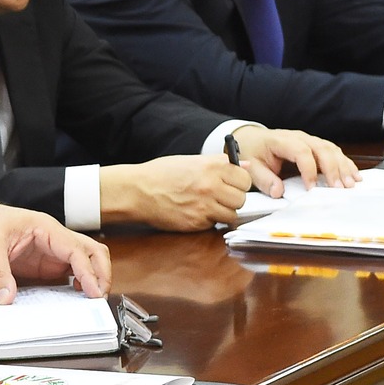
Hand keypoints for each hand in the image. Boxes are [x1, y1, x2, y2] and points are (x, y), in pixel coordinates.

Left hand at [0, 197, 109, 302]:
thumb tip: (6, 299)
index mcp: (45, 228)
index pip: (77, 249)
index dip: (88, 271)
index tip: (93, 291)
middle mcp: (54, 239)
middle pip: (93, 252)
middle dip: (102, 273)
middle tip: (98, 298)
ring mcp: (52, 251)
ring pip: (87, 261)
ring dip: (94, 278)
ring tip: (92, 301)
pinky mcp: (46, 263)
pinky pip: (71, 272)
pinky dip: (80, 284)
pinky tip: (76, 298)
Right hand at [99, 156, 248, 228]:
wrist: (138, 191)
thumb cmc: (160, 174)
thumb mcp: (191, 161)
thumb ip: (219, 163)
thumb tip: (245, 165)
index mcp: (212, 166)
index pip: (245, 179)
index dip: (239, 183)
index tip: (232, 184)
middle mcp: (212, 185)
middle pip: (241, 199)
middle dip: (232, 199)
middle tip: (219, 196)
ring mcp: (205, 206)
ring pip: (232, 214)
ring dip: (223, 212)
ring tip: (208, 206)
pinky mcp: (197, 222)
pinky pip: (215, 224)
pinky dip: (209, 220)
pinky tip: (196, 212)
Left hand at [230, 125, 357, 195]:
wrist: (251, 137)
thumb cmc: (252, 150)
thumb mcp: (252, 166)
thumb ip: (264, 179)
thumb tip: (278, 192)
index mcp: (281, 140)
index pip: (301, 152)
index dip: (309, 170)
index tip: (312, 188)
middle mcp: (299, 137)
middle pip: (321, 149)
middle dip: (333, 169)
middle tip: (339, 188)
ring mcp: (309, 140)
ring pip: (331, 149)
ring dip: (343, 166)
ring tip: (351, 184)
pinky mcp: (315, 145)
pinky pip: (333, 152)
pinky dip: (345, 163)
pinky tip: (354, 175)